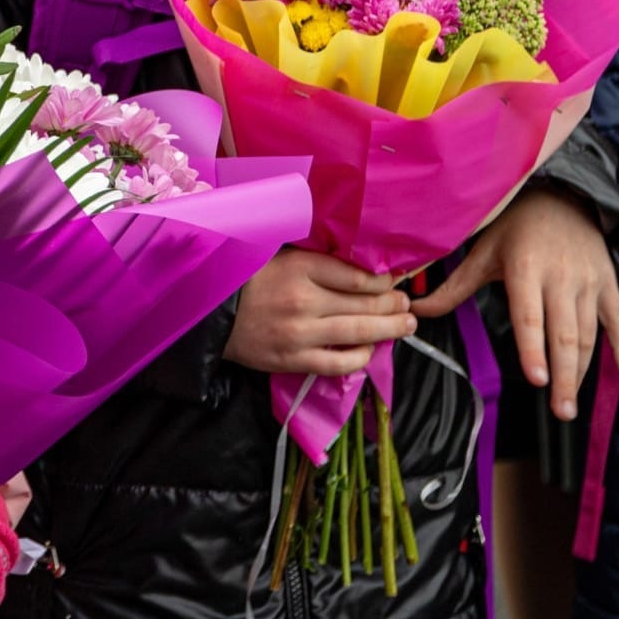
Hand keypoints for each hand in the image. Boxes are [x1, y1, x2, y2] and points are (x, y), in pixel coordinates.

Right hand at [225, 249, 414, 377]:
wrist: (210, 314)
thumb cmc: (247, 279)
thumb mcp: (280, 255)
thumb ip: (317, 259)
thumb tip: (360, 264)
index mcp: (300, 268)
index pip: (357, 277)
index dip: (383, 281)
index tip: (393, 281)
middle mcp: (303, 301)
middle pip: (365, 304)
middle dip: (394, 305)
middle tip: (407, 304)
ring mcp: (300, 334)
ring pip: (359, 333)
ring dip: (390, 329)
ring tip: (406, 325)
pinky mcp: (293, 360)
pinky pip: (339, 363)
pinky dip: (361, 356)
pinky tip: (370, 349)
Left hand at [416, 186, 618, 421]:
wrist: (562, 195)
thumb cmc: (513, 227)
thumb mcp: (482, 252)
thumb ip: (453, 287)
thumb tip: (416, 312)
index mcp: (526, 269)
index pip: (529, 316)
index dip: (533, 348)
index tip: (537, 379)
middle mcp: (561, 277)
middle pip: (564, 334)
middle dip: (563, 376)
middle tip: (560, 411)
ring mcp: (588, 281)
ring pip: (588, 333)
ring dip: (583, 371)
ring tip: (571, 404)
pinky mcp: (608, 283)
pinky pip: (617, 318)